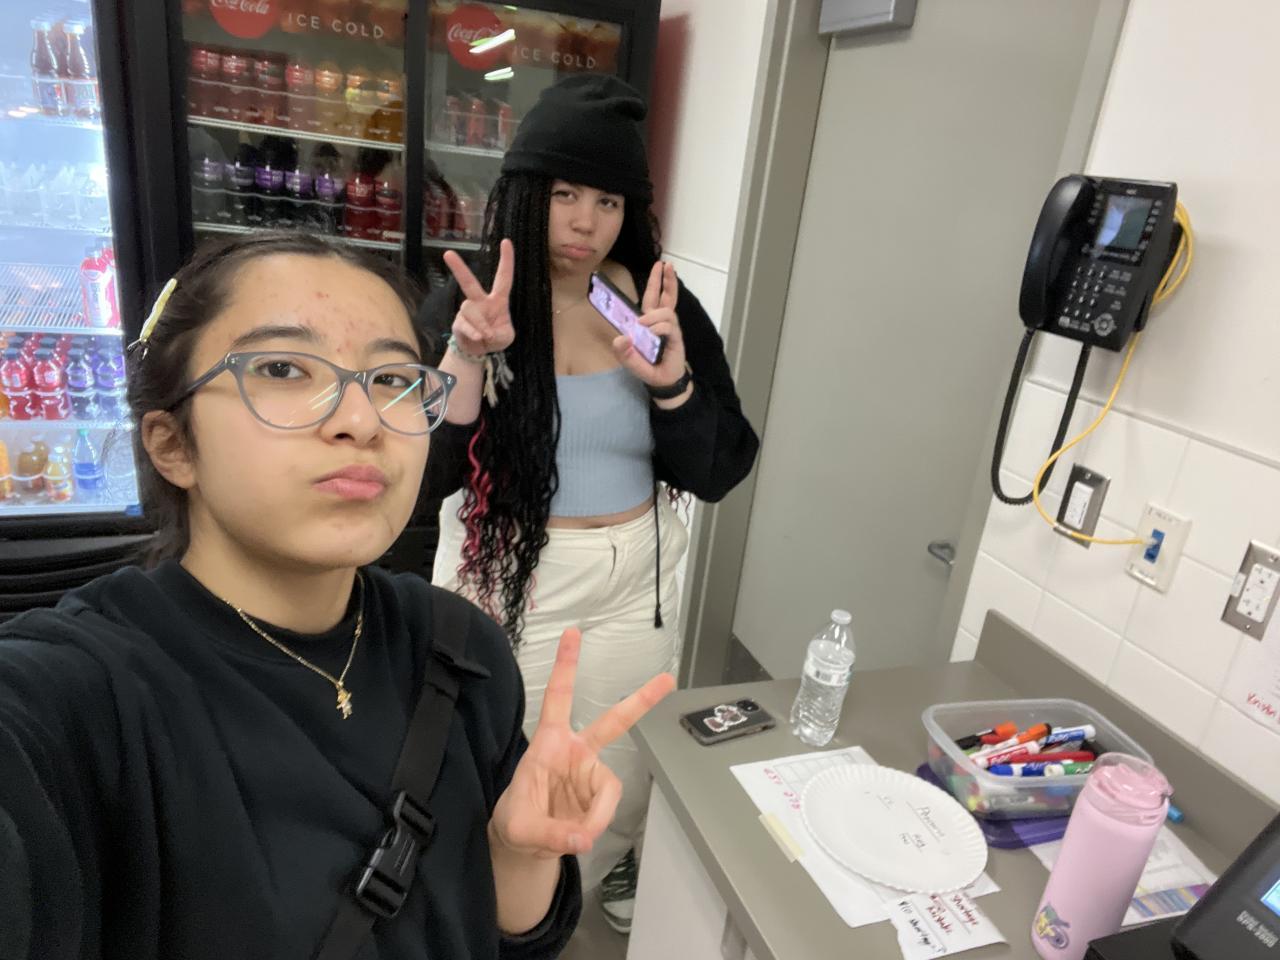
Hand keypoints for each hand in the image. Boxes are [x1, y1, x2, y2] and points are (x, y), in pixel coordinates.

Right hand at [443, 239, 515, 355]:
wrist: (479, 350)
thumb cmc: (495, 337)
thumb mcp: (506, 336)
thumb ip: (500, 333)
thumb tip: (483, 331)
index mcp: (497, 300)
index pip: (503, 277)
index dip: (506, 260)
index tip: (506, 241)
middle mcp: (480, 301)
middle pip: (468, 282)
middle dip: (458, 268)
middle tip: (447, 253)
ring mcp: (467, 311)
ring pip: (470, 310)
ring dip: (481, 325)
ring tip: (486, 336)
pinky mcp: (458, 322)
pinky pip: (464, 324)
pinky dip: (473, 333)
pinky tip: (478, 338)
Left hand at [489, 628, 675, 858]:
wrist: (525, 843)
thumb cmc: (516, 822)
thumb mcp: (521, 830)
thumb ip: (550, 835)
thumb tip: (584, 838)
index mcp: (548, 743)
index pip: (557, 697)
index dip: (565, 666)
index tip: (573, 633)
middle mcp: (575, 751)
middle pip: (613, 722)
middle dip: (641, 701)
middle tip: (667, 680)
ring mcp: (590, 772)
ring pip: (610, 787)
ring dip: (598, 814)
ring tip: (577, 836)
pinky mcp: (598, 795)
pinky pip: (607, 809)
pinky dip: (596, 825)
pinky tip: (580, 836)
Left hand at [612, 261, 686, 389]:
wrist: (664, 381)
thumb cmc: (648, 368)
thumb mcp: (630, 361)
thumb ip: (623, 352)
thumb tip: (620, 338)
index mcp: (649, 323)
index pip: (652, 298)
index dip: (655, 282)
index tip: (659, 265)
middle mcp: (660, 322)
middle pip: (663, 296)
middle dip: (664, 279)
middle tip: (666, 264)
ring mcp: (670, 328)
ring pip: (665, 310)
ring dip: (653, 316)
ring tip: (644, 325)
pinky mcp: (676, 337)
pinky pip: (668, 325)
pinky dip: (659, 327)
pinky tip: (654, 334)